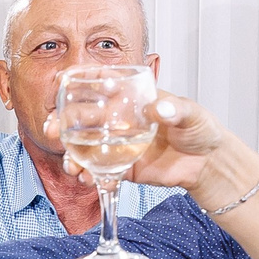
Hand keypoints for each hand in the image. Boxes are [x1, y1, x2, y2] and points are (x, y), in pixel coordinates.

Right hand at [45, 90, 234, 192]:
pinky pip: (99, 170)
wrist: (206, 164)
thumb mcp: (191, 114)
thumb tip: (159, 108)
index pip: (102, 82)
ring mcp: (118, 143)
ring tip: (70, 164)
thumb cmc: (200, 130)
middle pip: (83, 116)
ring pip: (85, 146)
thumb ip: (174, 110)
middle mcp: (120, 119)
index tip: (61, 82)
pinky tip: (86, 178)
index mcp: (133, 98)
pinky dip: (89, 175)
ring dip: (71, 154)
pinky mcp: (122, 166)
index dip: (80, 80)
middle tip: (52, 129)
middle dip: (62, 122)